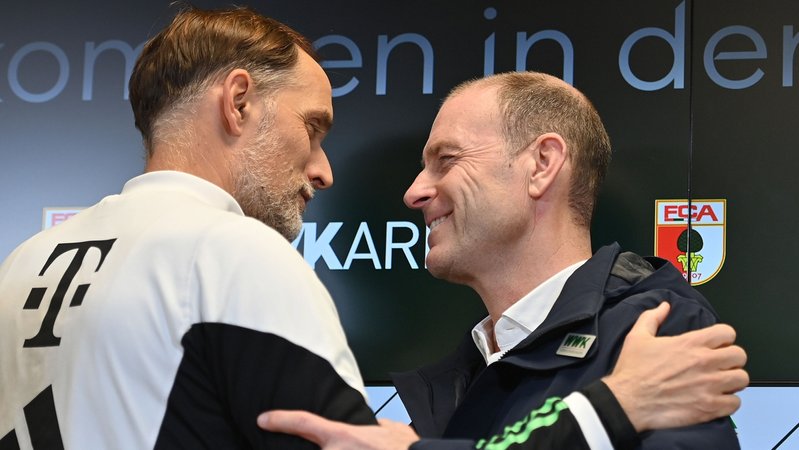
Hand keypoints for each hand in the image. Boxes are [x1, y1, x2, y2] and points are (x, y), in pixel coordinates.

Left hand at [257, 411, 419, 449]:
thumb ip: (379, 426)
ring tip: (353, 444)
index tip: (263, 419)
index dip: (281, 420)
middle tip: (341, 439)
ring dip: (333, 447)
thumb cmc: (409, 449)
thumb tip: (377, 425)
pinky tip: (355, 449)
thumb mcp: (394, 430)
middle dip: (322, 444)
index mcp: (343, 437)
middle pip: (312, 449)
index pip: (304, 422)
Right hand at [603, 302, 747, 431]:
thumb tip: (664, 306)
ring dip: (732, 381)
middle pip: (739, 355)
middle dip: (731, 359)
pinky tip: (716, 400)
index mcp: (690, 343)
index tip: (716, 345)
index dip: (723, 338)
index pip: (727, 332)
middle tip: (719, 365)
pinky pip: (736, 403)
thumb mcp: (637, 336)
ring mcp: (709, 386)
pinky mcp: (709, 407)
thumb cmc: (632, 370)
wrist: (628, 401)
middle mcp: (705, 362)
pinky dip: (728, 402)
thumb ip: (652, 317)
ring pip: (742, 379)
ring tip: (720, 384)